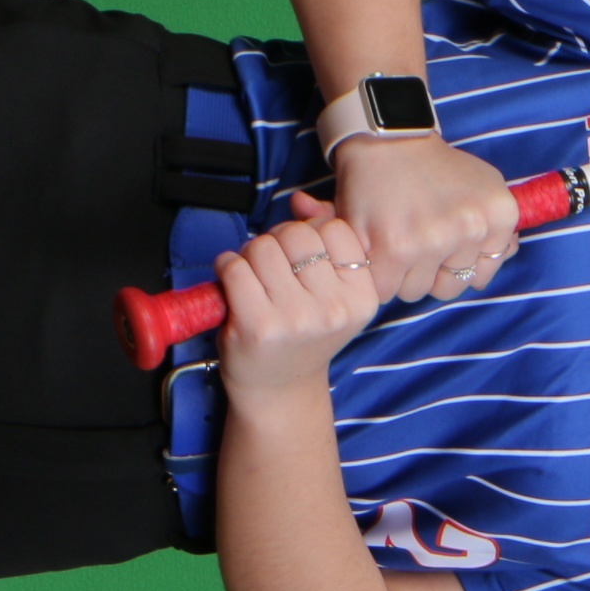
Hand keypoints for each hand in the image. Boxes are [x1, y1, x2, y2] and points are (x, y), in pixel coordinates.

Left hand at [213, 207, 382, 397]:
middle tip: (273, 268)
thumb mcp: (332, 293)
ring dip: (250, 255)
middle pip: (297, 234)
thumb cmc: (302, 334)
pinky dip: (227, 268)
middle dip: (278, 241)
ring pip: (264, 246)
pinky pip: (236, 268)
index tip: (303, 259)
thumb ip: (325, 244)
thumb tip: (299, 200)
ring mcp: (297, 319)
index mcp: (362, 297)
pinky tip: (233, 287)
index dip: (311, 234)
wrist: (278, 390)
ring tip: (254, 280)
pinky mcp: (258, 326)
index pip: (335, 229)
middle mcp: (334, 309)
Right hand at [323, 138, 518, 304]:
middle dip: (428, 273)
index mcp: (499, 214)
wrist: (388, 140)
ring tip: (393, 240)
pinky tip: (375, 249)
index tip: (441, 248)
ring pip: (414, 292)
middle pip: (447, 289)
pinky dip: (375, 276)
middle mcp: (470, 228)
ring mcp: (431, 240)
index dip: (455, 266)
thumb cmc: (435, 166)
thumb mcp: (484, 184)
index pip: (480, 277)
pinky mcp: (392, 249)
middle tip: (414, 242)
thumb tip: (506, 254)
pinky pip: (385, 289)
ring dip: (399, 275)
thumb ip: (500, 227)